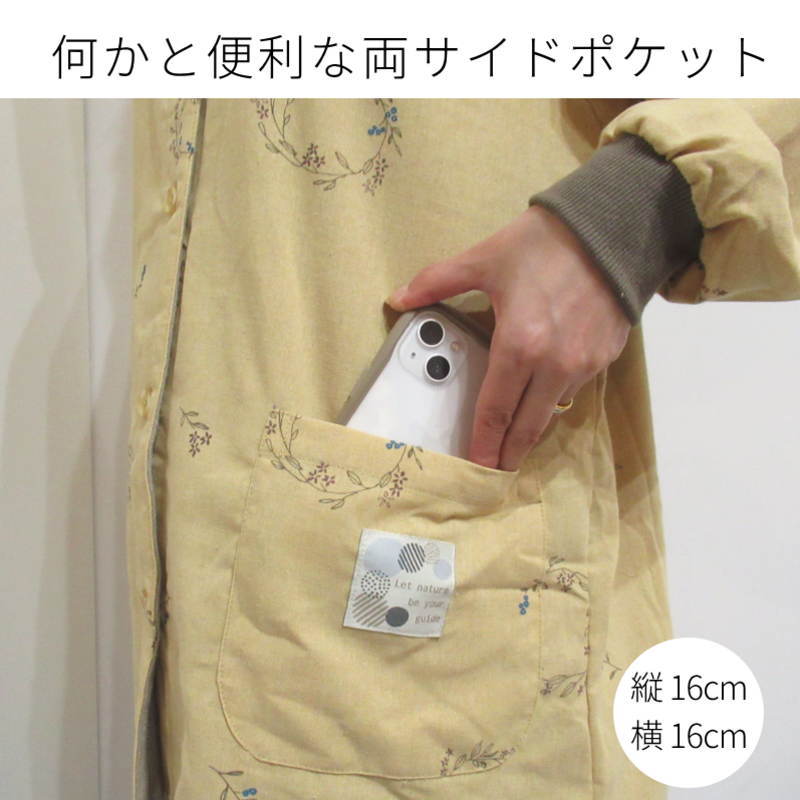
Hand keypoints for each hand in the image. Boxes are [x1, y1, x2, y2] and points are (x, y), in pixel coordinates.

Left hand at [385, 204, 630, 470]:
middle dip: (508, 453)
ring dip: (531, 429)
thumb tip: (399, 296)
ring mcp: (583, 364)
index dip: (483, 442)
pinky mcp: (605, 358)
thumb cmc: (546, 243)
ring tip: (515, 439)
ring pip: (552, 412)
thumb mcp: (484, 259)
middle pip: (526, 426)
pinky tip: (543, 397)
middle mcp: (554, 364)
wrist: (611, 228)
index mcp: (520, 344)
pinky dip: (555, 399)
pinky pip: (574, 390)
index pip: (494, 410)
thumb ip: (437, 282)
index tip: (476, 464)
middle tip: (495, 470)